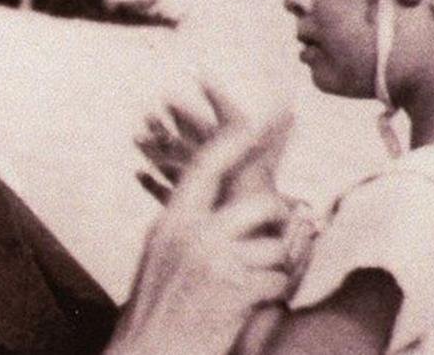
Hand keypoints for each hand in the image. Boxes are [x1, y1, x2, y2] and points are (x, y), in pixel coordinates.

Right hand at [107, 108, 294, 354]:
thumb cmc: (155, 313)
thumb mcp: (160, 258)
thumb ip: (188, 230)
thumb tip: (223, 211)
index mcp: (172, 222)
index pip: (208, 167)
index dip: (235, 142)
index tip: (258, 119)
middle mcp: (194, 233)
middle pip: (262, 205)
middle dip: (277, 223)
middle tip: (272, 241)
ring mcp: (216, 259)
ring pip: (275, 247)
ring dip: (271, 269)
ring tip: (248, 288)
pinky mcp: (237, 288)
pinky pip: (278, 279)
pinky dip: (271, 295)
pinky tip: (248, 309)